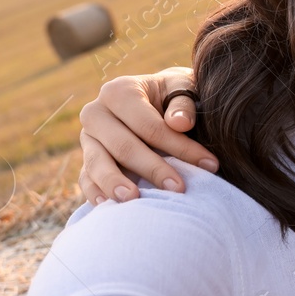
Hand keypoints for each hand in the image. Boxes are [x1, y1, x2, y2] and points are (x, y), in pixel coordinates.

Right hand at [78, 67, 212, 203]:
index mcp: (118, 91)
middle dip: (153, 169)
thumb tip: (180, 123)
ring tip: (134, 200)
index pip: (149, 125)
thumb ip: (183, 104)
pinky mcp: (86, 161)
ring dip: (116, 184)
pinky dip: (95, 193)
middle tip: (179, 189)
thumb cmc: (174, 97)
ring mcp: (87, 139)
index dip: (178, 146)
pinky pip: (86, 179)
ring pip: (98, 164)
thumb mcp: (183, 88)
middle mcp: (95, 113)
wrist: (156, 102)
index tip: (208, 164)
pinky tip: (108, 207)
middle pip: (123, 146)